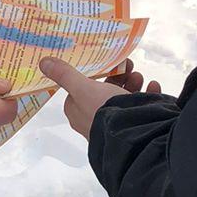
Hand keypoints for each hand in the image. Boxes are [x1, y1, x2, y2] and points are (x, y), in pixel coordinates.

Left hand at [40, 57, 160, 139]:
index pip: (82, 88)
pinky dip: (148, 95)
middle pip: (105, 91)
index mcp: (78, 111)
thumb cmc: (103, 111)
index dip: (96, 73)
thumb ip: (66, 75)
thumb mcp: (83, 88)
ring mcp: (115, 124)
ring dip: (133, 83)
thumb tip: (43, 62)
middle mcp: (94, 119)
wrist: (132, 134)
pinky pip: (142, 108)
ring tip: (140, 77)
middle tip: (129, 66)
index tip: (108, 62)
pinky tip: (153, 87)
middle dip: (119, 76)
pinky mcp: (134, 127)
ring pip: (124, 98)